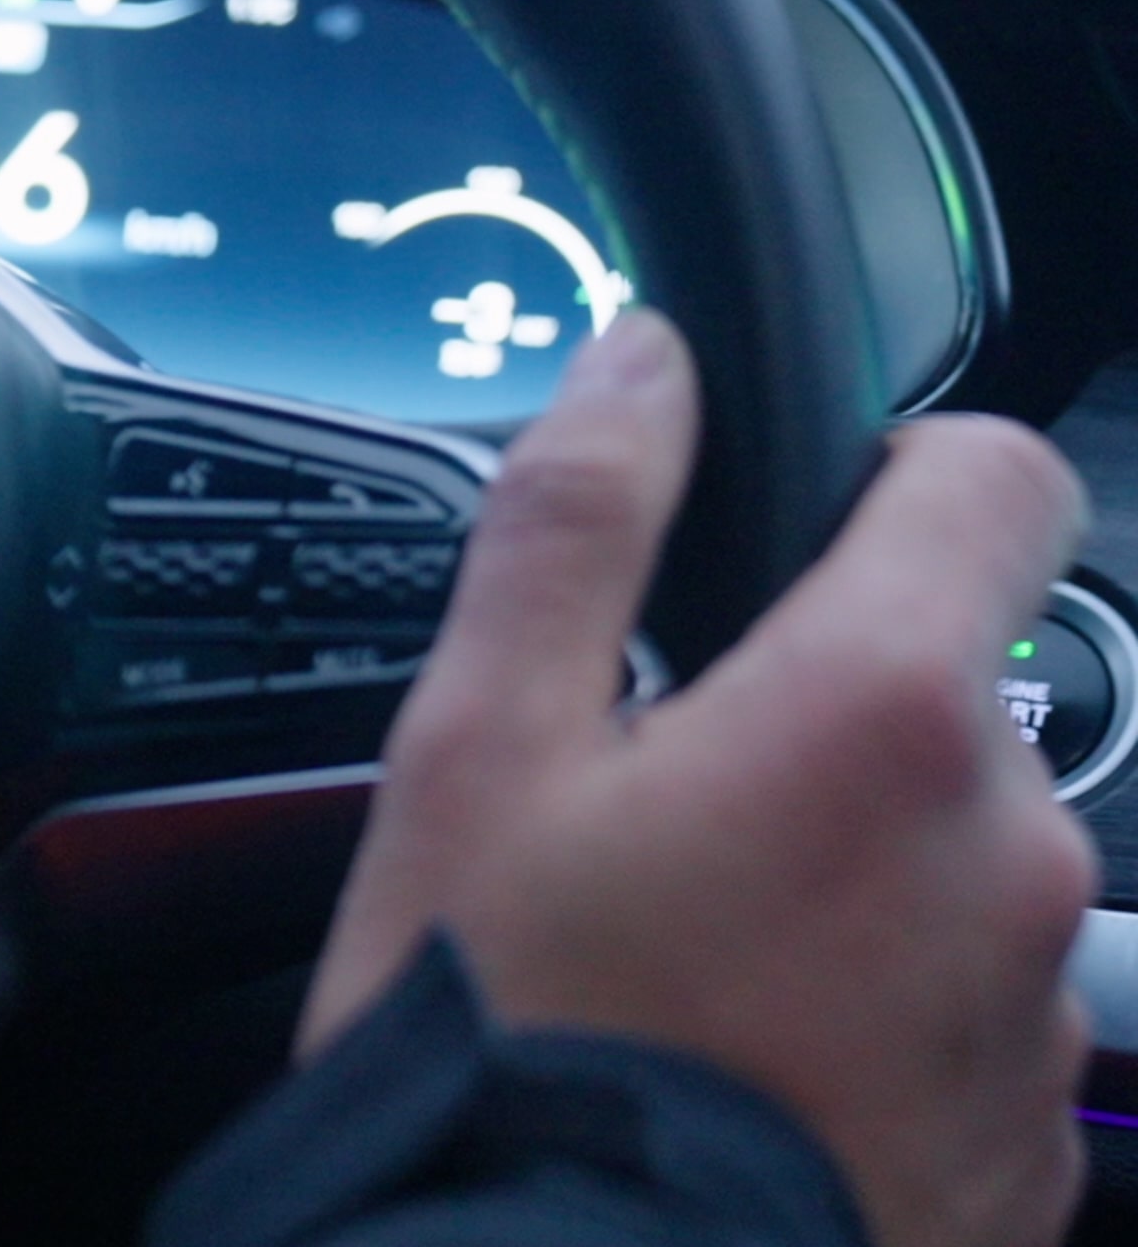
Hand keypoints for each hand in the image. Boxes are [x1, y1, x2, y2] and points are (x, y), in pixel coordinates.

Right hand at [306, 312, 1097, 1246]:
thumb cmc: (504, 1039)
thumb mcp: (474, 748)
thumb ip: (576, 525)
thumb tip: (645, 363)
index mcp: (875, 715)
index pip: (999, 481)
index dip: (897, 473)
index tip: (799, 533)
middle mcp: (1006, 852)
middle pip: (951, 697)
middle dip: (824, 726)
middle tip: (656, 825)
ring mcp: (1037, 1013)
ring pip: (959, 869)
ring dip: (857, 883)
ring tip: (690, 969)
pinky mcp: (1036, 1148)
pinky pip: (972, 1023)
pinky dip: (879, 1022)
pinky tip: (743, 1065)